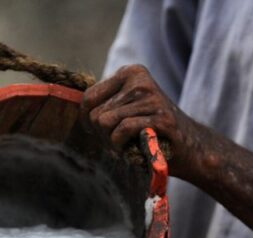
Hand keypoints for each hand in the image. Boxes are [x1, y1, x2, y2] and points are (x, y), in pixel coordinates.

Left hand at [82, 64, 204, 179]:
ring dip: (115, 143)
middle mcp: (140, 80)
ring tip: (133, 142)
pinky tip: (137, 147)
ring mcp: (152, 97)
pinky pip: (122, 130)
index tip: (107, 132)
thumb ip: (101, 106)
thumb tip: (62, 105)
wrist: (191, 149)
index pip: (87, 99)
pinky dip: (123, 146)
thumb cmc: (149, 133)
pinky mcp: (161, 117)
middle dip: (105, 135)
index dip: (90, 123)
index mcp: (130, 73)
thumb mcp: (125, 111)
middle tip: (126, 140)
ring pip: (105, 123)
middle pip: (94, 114)